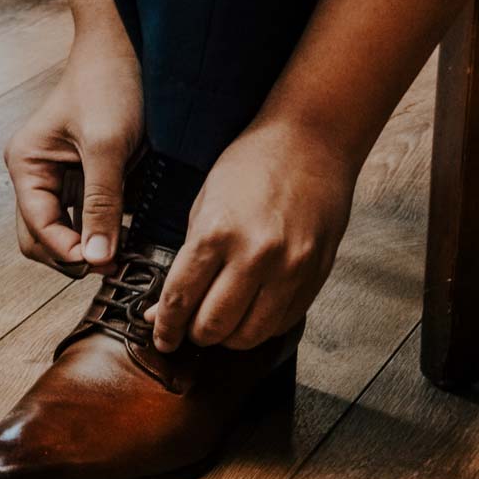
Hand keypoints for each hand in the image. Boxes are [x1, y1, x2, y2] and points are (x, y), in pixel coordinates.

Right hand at [5, 33, 143, 275]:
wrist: (129, 48)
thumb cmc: (109, 84)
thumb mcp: (107, 147)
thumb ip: (101, 204)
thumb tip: (97, 258)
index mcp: (27, 165)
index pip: (37, 228)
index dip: (67, 252)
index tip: (103, 264)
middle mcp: (36, 174)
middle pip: (42, 239)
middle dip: (72, 256)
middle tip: (113, 264)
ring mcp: (59, 177)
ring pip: (64, 232)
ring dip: (89, 247)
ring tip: (123, 254)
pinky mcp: (86, 176)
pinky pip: (87, 217)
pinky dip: (103, 231)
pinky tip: (128, 235)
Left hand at [148, 119, 356, 351]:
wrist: (312, 142)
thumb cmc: (253, 165)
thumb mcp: (204, 203)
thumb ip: (187, 259)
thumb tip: (165, 309)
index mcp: (218, 233)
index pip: (181, 300)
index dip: (166, 328)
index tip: (162, 337)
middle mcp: (256, 256)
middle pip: (215, 326)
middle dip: (195, 334)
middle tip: (190, 328)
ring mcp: (291, 269)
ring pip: (250, 335)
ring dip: (229, 337)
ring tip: (221, 324)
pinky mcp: (315, 275)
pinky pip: (282, 323)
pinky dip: (262, 326)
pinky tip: (252, 311)